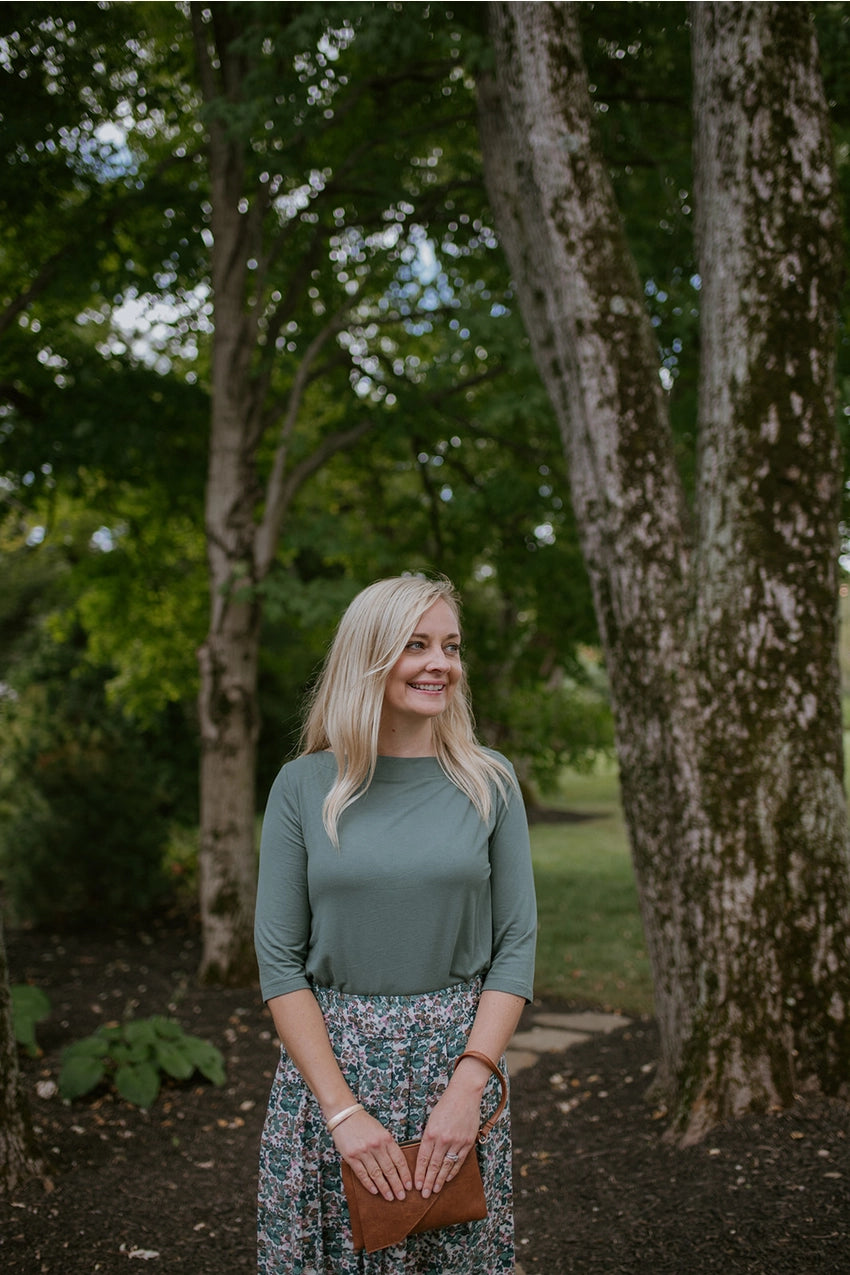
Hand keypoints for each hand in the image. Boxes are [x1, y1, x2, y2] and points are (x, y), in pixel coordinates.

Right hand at [331, 1110, 412, 1201]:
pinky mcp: (351, 1157)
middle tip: (402, 1197)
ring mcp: (363, 1152)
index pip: (399, 1160)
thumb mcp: (381, 1131)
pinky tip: (374, 1191)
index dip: (405, 1174)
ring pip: (376, 1174)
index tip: (409, 1186)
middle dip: (397, 1185)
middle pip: (389, 1170)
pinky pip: (362, 1174)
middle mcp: (376, 1146)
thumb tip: (397, 1165)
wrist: (344, 1115)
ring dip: (384, 1188)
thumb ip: (388, 1146)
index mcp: (386, 1138)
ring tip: (390, 1197)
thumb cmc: (364, 1123)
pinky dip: (369, 1184)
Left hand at [414, 1079, 482, 1198]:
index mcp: (431, 1133)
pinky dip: (453, 1171)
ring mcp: (456, 1142)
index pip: (423, 1158)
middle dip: (428, 1181)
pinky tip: (447, 1179)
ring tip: (434, 1190)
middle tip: (423, 1194)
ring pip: (446, 1166)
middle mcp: (443, 1139)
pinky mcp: (467, 1142)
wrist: (465, 1095)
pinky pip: (459, 1161)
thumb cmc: (445, 1105)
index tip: (416, 1185)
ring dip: (439, 1180)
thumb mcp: (431, 1120)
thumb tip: (425, 1156)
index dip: (420, 1173)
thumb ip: (428, 1138)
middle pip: (434, 1165)